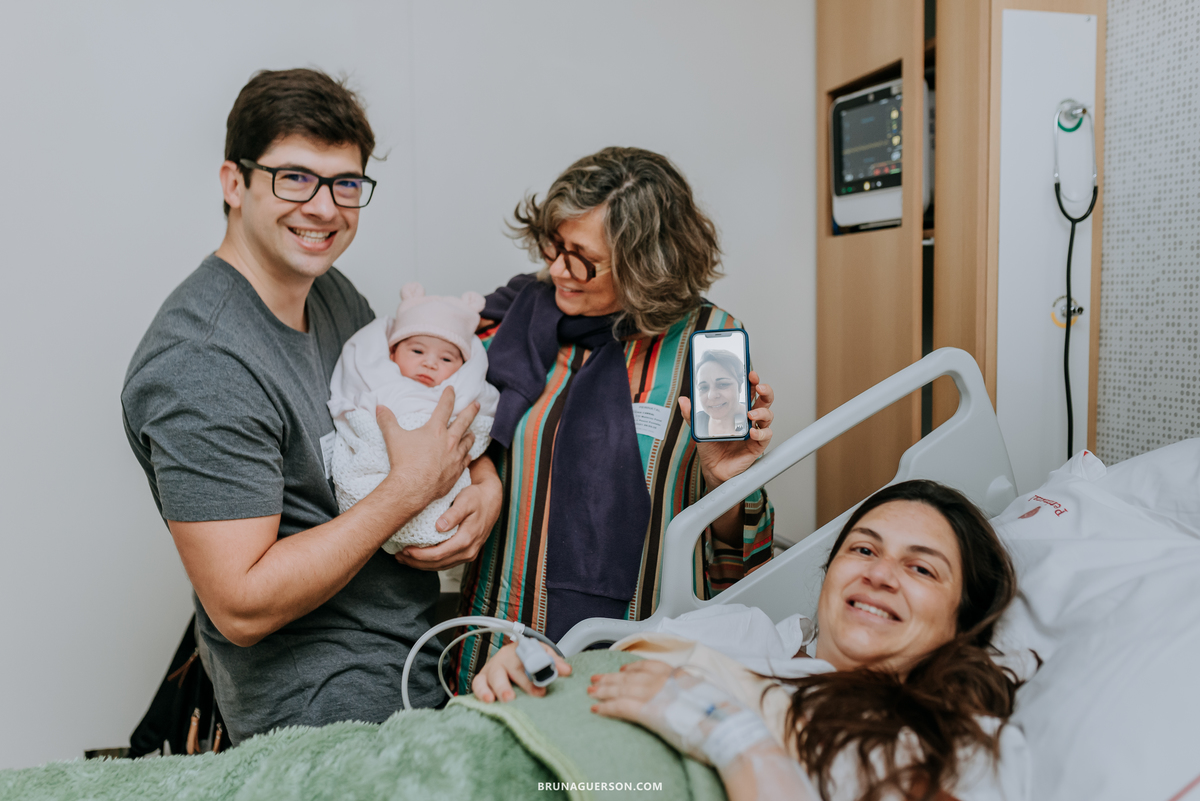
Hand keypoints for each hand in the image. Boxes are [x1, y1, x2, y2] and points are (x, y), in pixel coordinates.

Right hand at [377, 387, 477, 501]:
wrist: (412, 488)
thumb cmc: (403, 462)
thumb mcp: (393, 438)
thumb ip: (387, 421)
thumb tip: (380, 408)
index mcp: (435, 430)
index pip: (445, 407)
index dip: (449, 396)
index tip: (452, 389)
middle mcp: (449, 441)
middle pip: (464, 422)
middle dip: (471, 410)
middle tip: (477, 404)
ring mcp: (455, 457)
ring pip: (468, 441)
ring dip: (470, 434)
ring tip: (472, 432)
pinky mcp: (456, 471)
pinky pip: (466, 460)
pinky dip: (468, 455)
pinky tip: (468, 455)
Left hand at [395, 455, 501, 570]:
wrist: (492, 499)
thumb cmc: (477, 498)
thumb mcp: (465, 501)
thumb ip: (453, 514)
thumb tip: (440, 527)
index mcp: (466, 539)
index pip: (438, 554)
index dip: (419, 555)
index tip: (404, 550)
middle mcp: (468, 551)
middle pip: (437, 564)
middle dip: (416, 562)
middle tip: (399, 556)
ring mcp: (468, 554)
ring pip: (441, 566)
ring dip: (421, 565)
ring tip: (404, 559)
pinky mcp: (466, 553)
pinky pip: (446, 563)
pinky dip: (430, 563)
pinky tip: (419, 558)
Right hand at [471, 641, 572, 702]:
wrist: (515, 654)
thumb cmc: (528, 657)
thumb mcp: (543, 653)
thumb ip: (554, 662)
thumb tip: (567, 671)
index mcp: (517, 652)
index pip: (522, 663)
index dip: (531, 678)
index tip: (541, 691)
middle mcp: (500, 661)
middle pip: (500, 672)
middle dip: (504, 686)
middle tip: (510, 699)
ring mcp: (488, 671)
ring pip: (483, 679)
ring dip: (486, 691)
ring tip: (491, 702)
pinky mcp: (481, 681)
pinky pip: (476, 687)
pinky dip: (477, 696)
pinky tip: (484, 706)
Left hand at [590, 661, 769, 765]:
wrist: (726, 730)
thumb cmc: (724, 719)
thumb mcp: (709, 697)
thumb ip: (694, 694)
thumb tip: (692, 700)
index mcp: (679, 675)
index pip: (650, 666)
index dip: (633, 667)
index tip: (623, 669)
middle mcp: (665, 680)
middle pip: (631, 676)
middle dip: (611, 678)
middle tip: (597, 679)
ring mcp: (655, 693)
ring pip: (622, 688)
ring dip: (604, 690)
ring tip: (591, 691)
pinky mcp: (647, 711)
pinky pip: (620, 707)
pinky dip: (606, 707)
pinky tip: (595, 709)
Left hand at [679, 370, 773, 486]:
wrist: (713, 467)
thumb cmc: (711, 445)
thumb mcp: (699, 427)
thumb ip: (691, 414)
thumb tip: (683, 400)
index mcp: (737, 409)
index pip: (749, 391)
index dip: (752, 381)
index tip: (750, 374)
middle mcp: (748, 418)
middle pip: (764, 400)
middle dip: (765, 391)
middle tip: (759, 387)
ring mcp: (755, 430)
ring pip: (768, 416)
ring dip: (762, 413)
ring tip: (750, 415)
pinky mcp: (757, 445)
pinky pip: (765, 436)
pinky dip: (761, 433)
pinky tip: (752, 432)